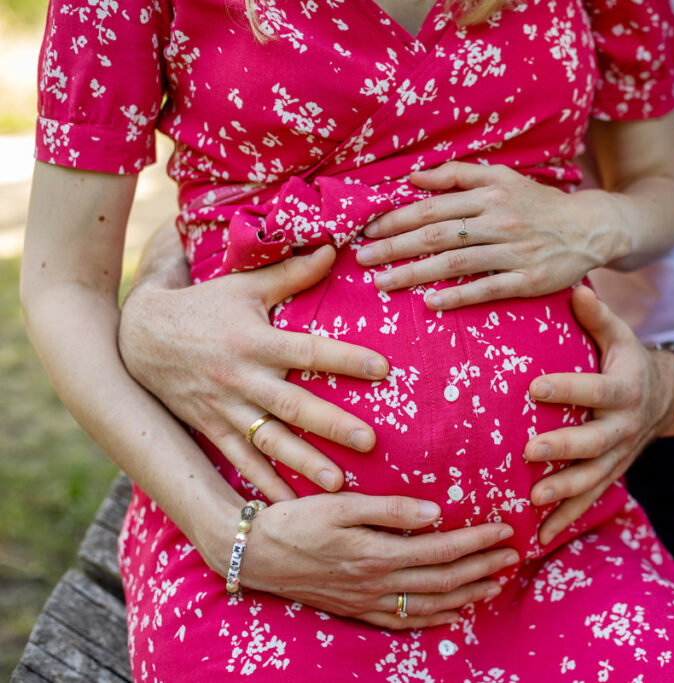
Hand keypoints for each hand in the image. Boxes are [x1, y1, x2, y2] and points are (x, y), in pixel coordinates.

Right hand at [119, 245, 388, 500]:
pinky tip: (289, 505)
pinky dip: (263, 483)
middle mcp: (242, 378)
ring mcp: (226, 408)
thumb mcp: (245, 286)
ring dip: (303, 464)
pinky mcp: (212, 428)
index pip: (308, 350)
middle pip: (293, 405)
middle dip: (330, 425)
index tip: (382, 369)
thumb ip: (291, 272)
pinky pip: (241, 460)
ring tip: (338, 484)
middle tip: (369, 441)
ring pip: (270, 441)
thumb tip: (334, 248)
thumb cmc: (204, 307)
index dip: (345, 359)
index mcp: (256, 341)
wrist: (139, 337)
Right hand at [210, 492, 518, 629]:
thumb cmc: (297, 520)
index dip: (477, 541)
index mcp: (378, 554)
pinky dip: (433, 619)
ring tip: (495, 584)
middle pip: (444, 580)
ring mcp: (368, 602)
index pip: (442, 549)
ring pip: (429, 605)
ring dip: (467, 595)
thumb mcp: (341, 504)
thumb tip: (435, 512)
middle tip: (513, 556)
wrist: (255, 554)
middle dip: (483, 569)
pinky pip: (403, 622)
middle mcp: (378, 583)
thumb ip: (390, 508)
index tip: (504, 530)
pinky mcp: (357, 611)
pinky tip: (451, 614)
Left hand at [355, 162, 627, 309]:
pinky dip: (457, 296)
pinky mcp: (529, 280)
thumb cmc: (537, 204)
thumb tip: (413, 178)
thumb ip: (457, 175)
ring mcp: (514, 252)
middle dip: (395, 247)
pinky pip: (487, 289)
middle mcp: (499, 221)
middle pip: (437, 235)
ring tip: (383, 284)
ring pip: (455, 263)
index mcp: (489, 194)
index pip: (433, 206)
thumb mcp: (502, 177)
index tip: (368, 231)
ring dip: (415, 274)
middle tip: (363, 260)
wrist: (589, 228)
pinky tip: (431, 303)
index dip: (397, 219)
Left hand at [523, 286, 673, 544]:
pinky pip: (589, 501)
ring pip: (593, 478)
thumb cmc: (628, 361)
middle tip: (529, 450)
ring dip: (564, 492)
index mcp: (623, 391)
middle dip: (563, 448)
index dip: (568, 389)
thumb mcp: (619, 336)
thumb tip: (574, 288)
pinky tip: (539, 537)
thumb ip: (597, 317)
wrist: (664, 399)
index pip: (595, 390)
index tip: (535, 386)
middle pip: (594, 442)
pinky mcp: (611, 476)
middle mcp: (623, 428)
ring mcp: (618, 457)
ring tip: (534, 500)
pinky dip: (566, 520)